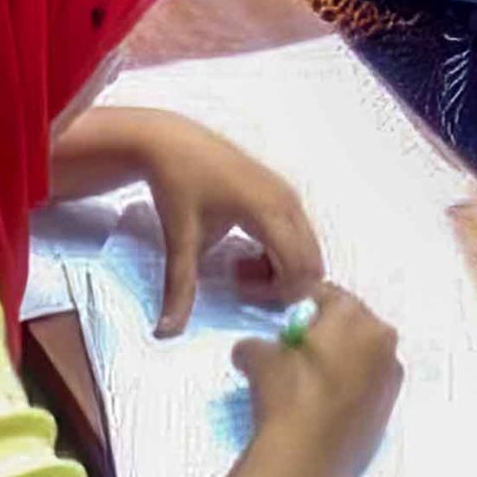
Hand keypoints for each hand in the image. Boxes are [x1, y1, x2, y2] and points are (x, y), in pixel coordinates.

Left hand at [136, 114, 324, 335]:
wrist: (170, 142)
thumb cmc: (177, 187)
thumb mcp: (180, 240)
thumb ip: (180, 289)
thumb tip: (165, 334)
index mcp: (266, 210)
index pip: (298, 266)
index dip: (277, 293)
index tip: (239, 291)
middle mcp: (286, 201)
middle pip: (311, 262)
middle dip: (284, 285)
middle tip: (242, 285)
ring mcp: (287, 194)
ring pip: (308, 249)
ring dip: (282, 270)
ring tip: (241, 269)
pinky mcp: (282, 193)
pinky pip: (299, 235)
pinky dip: (281, 254)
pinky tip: (246, 252)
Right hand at [232, 285, 401, 476]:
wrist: (308, 459)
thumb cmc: (288, 395)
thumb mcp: (259, 358)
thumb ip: (257, 344)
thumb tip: (250, 350)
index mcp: (354, 315)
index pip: (325, 295)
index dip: (301, 305)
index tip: (287, 318)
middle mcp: (382, 340)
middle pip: (351, 324)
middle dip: (327, 333)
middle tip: (297, 350)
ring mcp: (390, 377)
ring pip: (362, 356)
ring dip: (341, 361)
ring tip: (310, 381)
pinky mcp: (390, 410)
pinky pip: (367, 386)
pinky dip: (349, 388)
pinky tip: (323, 404)